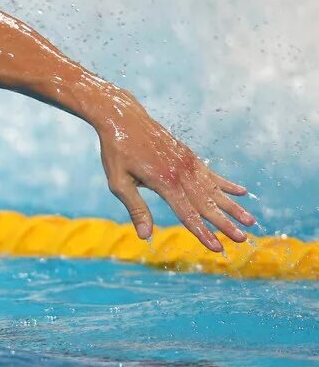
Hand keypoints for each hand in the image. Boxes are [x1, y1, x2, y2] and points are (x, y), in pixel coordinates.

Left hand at [95, 97, 254, 251]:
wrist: (123, 118)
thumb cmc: (117, 152)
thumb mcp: (118, 183)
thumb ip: (136, 209)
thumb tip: (145, 236)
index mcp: (164, 182)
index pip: (187, 214)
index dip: (203, 233)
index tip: (217, 248)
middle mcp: (181, 173)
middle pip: (207, 204)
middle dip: (225, 224)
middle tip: (243, 240)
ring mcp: (187, 163)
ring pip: (214, 190)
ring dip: (232, 207)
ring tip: (250, 222)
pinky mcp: (188, 156)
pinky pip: (211, 174)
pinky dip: (226, 185)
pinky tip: (241, 193)